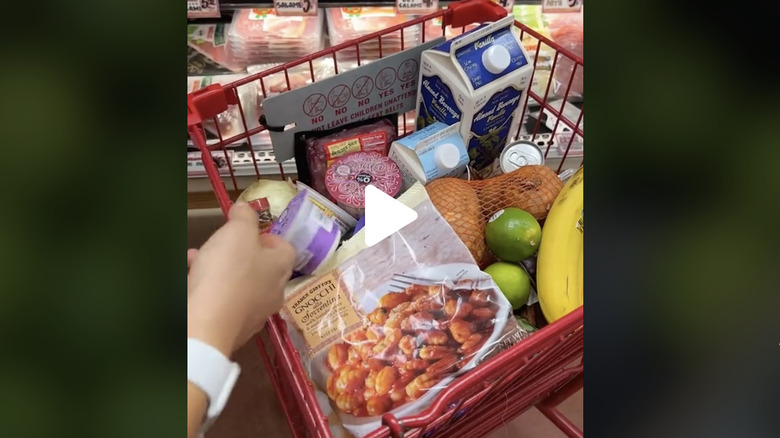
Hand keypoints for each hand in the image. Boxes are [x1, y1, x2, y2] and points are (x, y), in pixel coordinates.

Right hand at [187, 202, 295, 356]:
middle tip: (221, 243)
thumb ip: (244, 217)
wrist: (207, 325)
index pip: (285, 248)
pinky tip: (189, 279)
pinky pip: (222, 301)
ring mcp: (254, 314)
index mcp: (281, 268)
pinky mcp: (232, 328)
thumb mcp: (237, 232)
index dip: (269, 236)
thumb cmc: (228, 273)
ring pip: (238, 283)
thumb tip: (246, 208)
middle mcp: (273, 293)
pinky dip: (208, 287)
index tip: (250, 231)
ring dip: (217, 267)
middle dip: (237, 251)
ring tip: (195, 257)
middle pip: (260, 267)